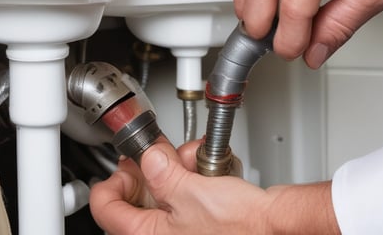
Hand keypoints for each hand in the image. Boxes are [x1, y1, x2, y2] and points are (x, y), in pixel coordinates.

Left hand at [90, 137, 339, 233]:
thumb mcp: (190, 191)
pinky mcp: (199, 225)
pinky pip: (184, 199)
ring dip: (177, 170)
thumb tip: (148, 158)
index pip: (106, 207)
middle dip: (153, 168)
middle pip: (136, 197)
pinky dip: (192, 180)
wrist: (276, 228)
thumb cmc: (241, 227)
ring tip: (195, 160)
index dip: (113, 177)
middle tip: (162, 155)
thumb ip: (160, 171)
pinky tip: (207, 171)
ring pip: (162, 194)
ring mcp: (180, 232)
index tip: (127, 162)